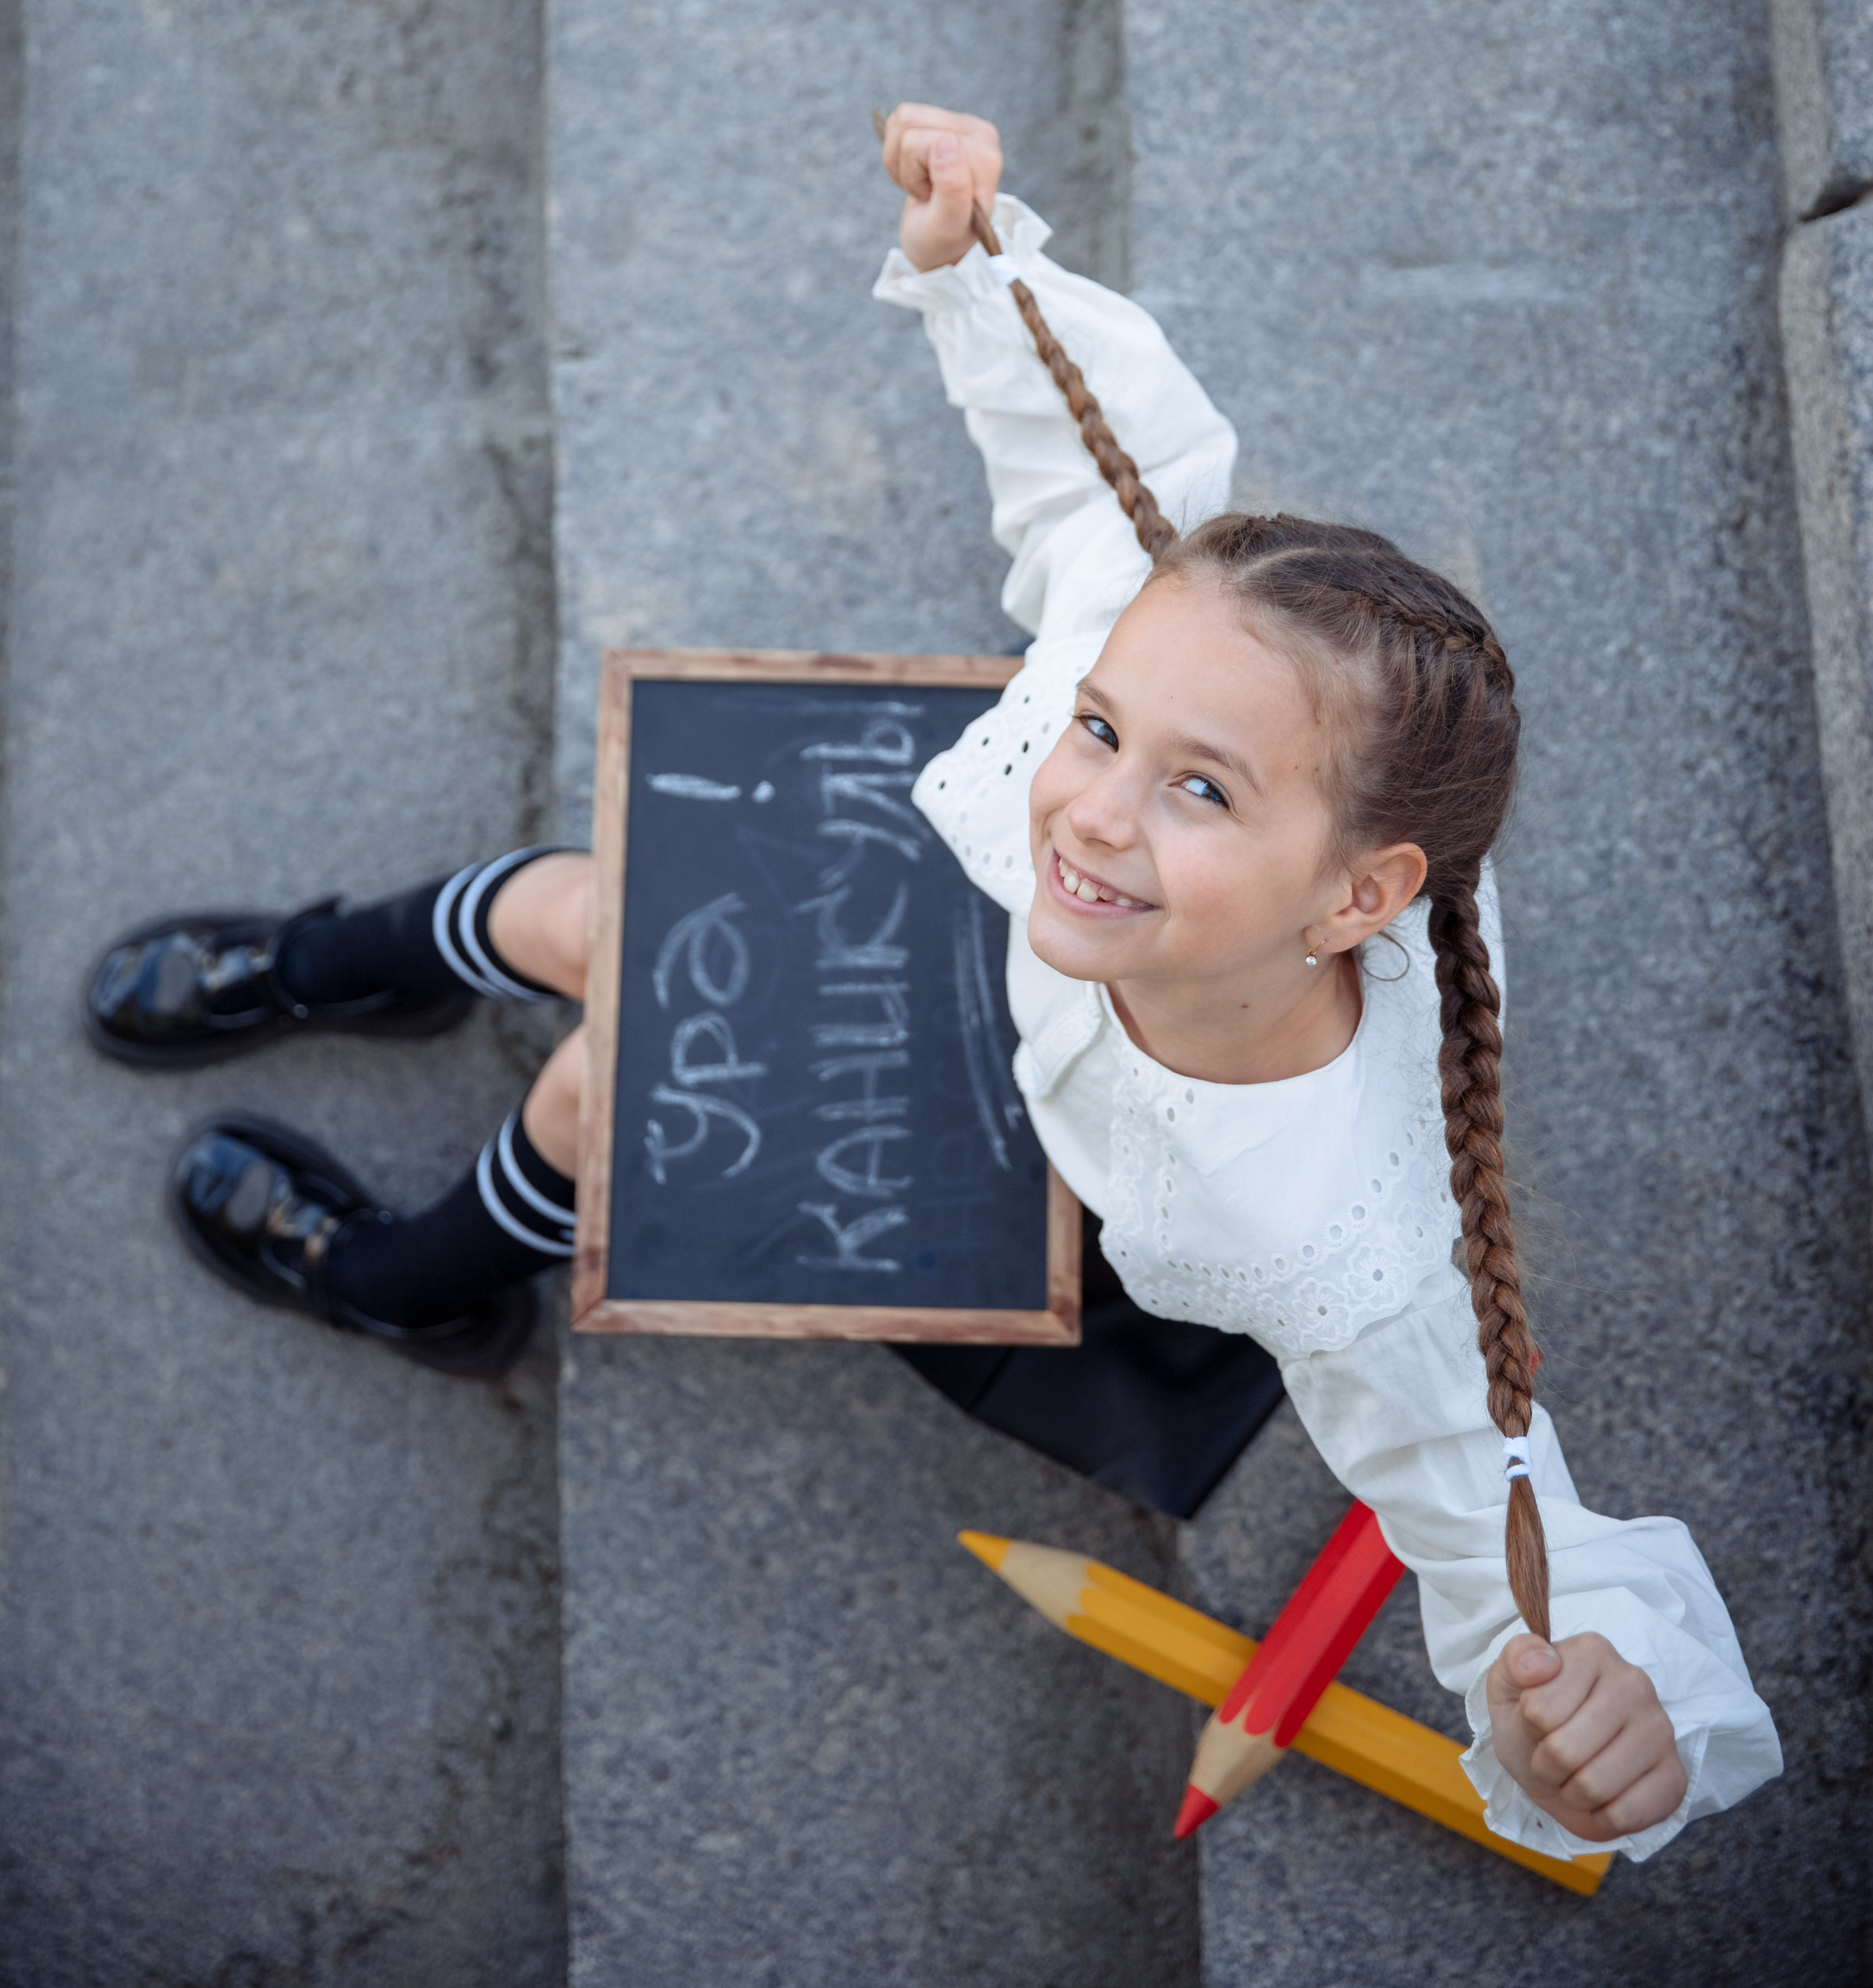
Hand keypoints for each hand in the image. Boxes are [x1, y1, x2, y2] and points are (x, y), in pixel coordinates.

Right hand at [878, 103, 1002, 271]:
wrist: (940, 243)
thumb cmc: (943, 239)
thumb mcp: (948, 225)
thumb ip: (952, 188)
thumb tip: (946, 140)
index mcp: (985, 155)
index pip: (925, 142)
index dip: (916, 175)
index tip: (934, 200)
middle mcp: (979, 132)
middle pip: (909, 124)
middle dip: (907, 167)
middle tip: (927, 194)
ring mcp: (960, 123)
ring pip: (902, 118)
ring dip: (900, 160)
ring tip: (922, 185)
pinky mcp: (942, 120)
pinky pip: (900, 118)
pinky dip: (897, 153)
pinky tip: (916, 173)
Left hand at [1486, 1632, 1687, 1840]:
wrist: (1557, 1767)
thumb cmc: (1531, 1722)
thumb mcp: (1507, 1685)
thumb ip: (1515, 1660)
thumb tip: (1543, 1661)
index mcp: (1592, 1652)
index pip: (1539, 1708)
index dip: (1529, 1726)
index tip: (1538, 1719)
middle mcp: (1634, 1683)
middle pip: (1565, 1750)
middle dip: (1548, 1765)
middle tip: (1554, 1755)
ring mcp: (1661, 1729)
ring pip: (1595, 1785)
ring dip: (1573, 1792)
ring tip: (1577, 1773)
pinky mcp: (1676, 1776)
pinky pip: (1628, 1813)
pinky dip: (1604, 1816)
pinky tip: (1605, 1796)